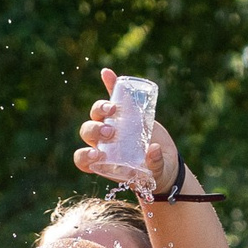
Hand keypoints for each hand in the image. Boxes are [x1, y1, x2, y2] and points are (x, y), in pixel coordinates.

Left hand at [74, 67, 178, 192]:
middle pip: (88, 132)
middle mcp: (103, 142)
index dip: (85, 156)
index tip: (97, 155)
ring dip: (100, 109)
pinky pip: (114, 95)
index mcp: (103, 161)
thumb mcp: (155, 173)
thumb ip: (154, 164)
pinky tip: (107, 73)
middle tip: (110, 132)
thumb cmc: (154, 173)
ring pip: (97, 114)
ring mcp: (113, 124)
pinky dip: (110, 84)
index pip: (83, 159)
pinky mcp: (126, 112)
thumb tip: (153, 149)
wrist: (164, 160)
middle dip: (94, 130)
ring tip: (113, 109)